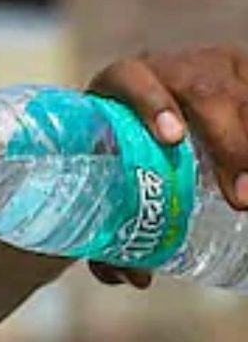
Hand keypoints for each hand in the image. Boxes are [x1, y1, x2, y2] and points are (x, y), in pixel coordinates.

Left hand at [87, 44, 247, 287]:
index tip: (171, 139)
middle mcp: (167, 68)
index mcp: (117, 86)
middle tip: (240, 197)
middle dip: (228, 143)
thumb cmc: (114, 158)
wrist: (140, 114)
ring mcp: (211, 65)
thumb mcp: (106, 183)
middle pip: (203, 92)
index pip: (133, 81)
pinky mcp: (241, 70)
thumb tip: (133, 277)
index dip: (153, 106)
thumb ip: (109, 233)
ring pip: (240, 94)